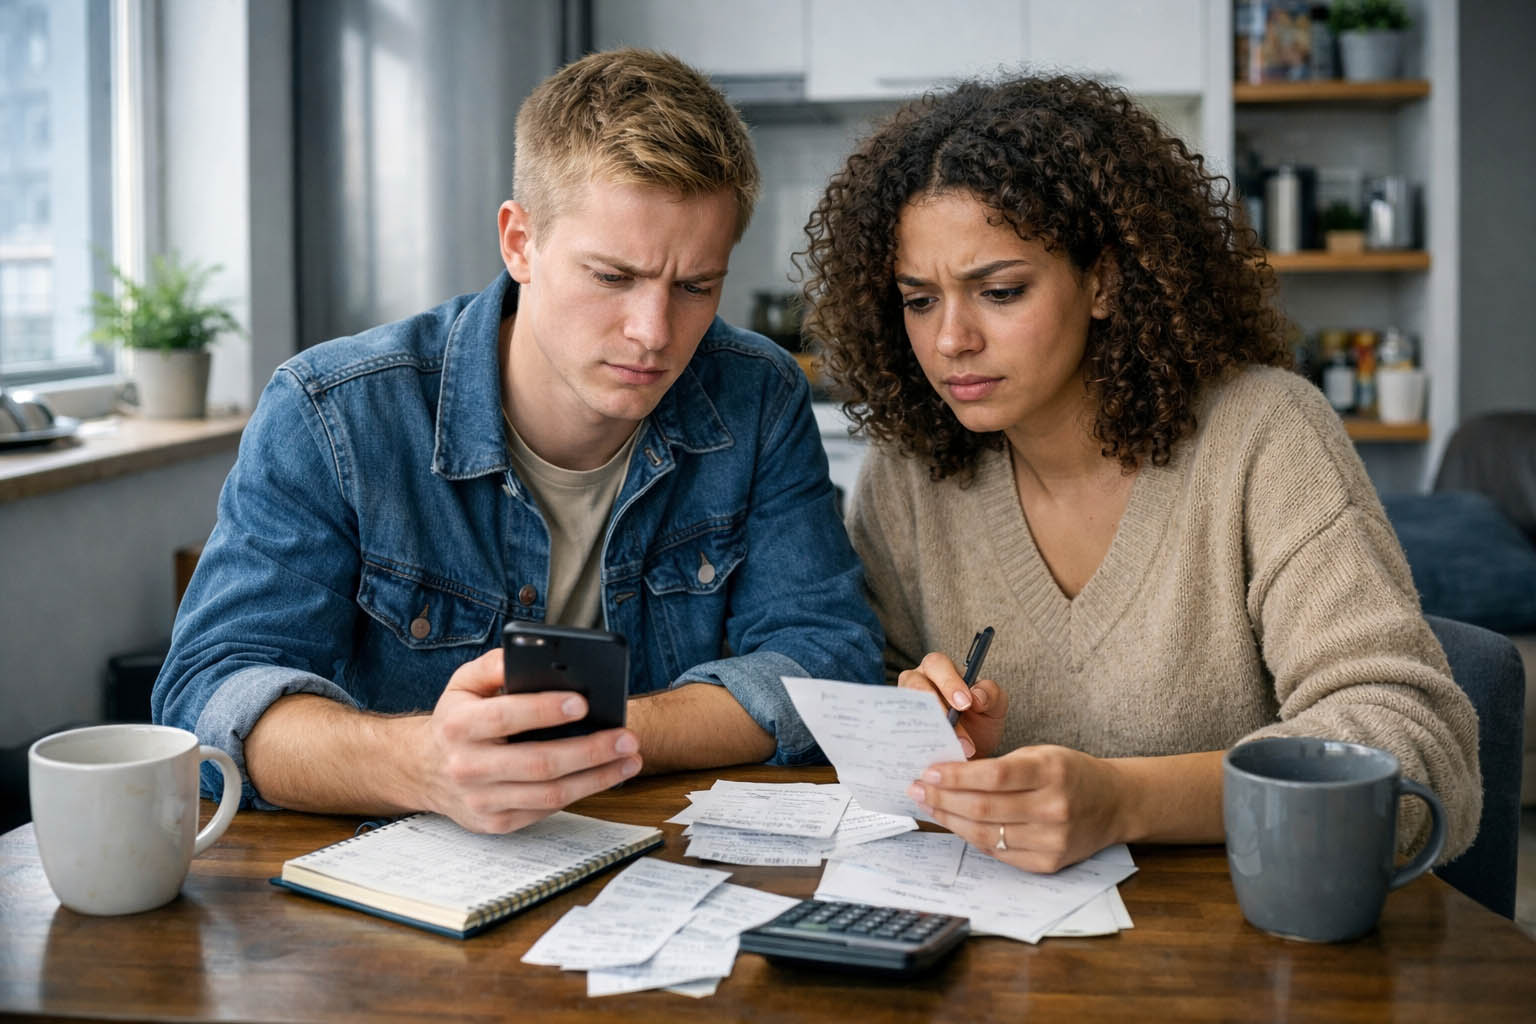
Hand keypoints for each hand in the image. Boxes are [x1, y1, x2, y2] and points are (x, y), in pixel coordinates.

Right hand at [421, 648, 641, 832]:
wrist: (424, 768)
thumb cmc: (457, 718)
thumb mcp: (463, 682)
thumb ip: (495, 665)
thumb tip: (533, 654)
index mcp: (458, 725)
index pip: (506, 717)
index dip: (545, 710)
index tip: (583, 702)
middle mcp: (467, 766)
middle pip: (539, 763)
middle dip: (590, 750)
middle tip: (626, 737)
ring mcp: (481, 800)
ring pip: (549, 794)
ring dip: (597, 778)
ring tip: (629, 759)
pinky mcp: (496, 823)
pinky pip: (545, 810)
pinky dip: (580, 793)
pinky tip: (604, 776)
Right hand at [897, 651, 1006, 758]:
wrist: (971, 754)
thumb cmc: (980, 723)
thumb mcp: (994, 707)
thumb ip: (991, 695)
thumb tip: (977, 696)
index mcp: (941, 670)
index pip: (938, 664)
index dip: (949, 682)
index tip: (966, 704)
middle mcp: (917, 683)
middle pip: (914, 683)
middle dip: (934, 705)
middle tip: (952, 725)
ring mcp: (904, 707)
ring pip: (904, 708)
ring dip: (925, 727)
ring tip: (946, 746)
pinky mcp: (898, 730)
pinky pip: (898, 733)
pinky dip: (912, 743)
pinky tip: (930, 757)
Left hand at [906, 745, 1128, 872]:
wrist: (1114, 804)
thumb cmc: (1070, 773)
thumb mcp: (1040, 755)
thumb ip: (1000, 765)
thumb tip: (948, 773)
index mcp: (1052, 772)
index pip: (994, 776)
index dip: (956, 776)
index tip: (928, 772)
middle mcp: (1054, 808)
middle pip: (984, 807)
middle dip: (943, 798)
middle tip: (917, 789)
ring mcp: (1052, 840)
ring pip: (986, 834)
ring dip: (950, 820)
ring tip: (929, 806)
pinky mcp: (1048, 863)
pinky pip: (999, 853)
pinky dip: (972, 838)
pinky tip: (955, 824)